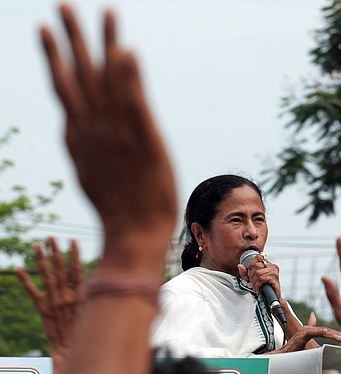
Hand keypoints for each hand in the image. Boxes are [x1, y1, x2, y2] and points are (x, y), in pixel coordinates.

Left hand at [14, 237, 83, 369]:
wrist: (72, 351)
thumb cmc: (87, 333)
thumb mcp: (94, 311)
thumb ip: (92, 295)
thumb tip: (94, 280)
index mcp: (81, 295)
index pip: (77, 269)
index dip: (74, 254)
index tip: (72, 240)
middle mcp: (67, 295)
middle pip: (60, 268)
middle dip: (55, 251)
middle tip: (50, 237)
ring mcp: (54, 302)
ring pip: (46, 276)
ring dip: (41, 259)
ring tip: (37, 245)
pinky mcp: (42, 310)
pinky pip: (32, 292)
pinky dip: (25, 280)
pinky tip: (18, 268)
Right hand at [40, 4, 176, 248]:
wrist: (134, 234)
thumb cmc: (117, 206)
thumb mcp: (90, 173)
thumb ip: (80, 145)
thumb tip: (70, 126)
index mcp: (80, 135)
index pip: (66, 87)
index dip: (56, 56)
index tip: (47, 30)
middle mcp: (94, 128)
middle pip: (80, 74)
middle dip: (71, 38)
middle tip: (63, 5)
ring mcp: (117, 133)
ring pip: (108, 80)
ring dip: (105, 44)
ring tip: (105, 12)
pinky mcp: (144, 140)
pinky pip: (134, 102)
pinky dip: (129, 77)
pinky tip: (128, 51)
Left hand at [239, 256, 281, 298]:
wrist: (272, 298)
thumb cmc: (264, 288)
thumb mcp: (251, 279)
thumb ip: (245, 273)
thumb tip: (240, 266)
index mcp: (268, 264)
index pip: (257, 257)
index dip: (251, 265)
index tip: (250, 273)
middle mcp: (272, 266)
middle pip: (256, 266)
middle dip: (251, 276)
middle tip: (253, 282)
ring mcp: (274, 272)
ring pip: (258, 273)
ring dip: (254, 282)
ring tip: (256, 286)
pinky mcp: (274, 278)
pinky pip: (261, 279)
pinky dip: (257, 285)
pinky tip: (258, 288)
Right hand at [272, 313, 340, 352]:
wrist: (282, 354)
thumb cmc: (292, 349)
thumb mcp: (304, 343)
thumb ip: (310, 336)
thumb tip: (315, 333)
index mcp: (309, 330)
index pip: (324, 331)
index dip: (334, 334)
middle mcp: (307, 329)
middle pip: (325, 330)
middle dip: (336, 334)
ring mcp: (305, 331)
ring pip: (322, 331)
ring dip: (332, 334)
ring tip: (340, 338)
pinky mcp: (302, 334)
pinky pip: (313, 331)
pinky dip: (320, 331)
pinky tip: (326, 332)